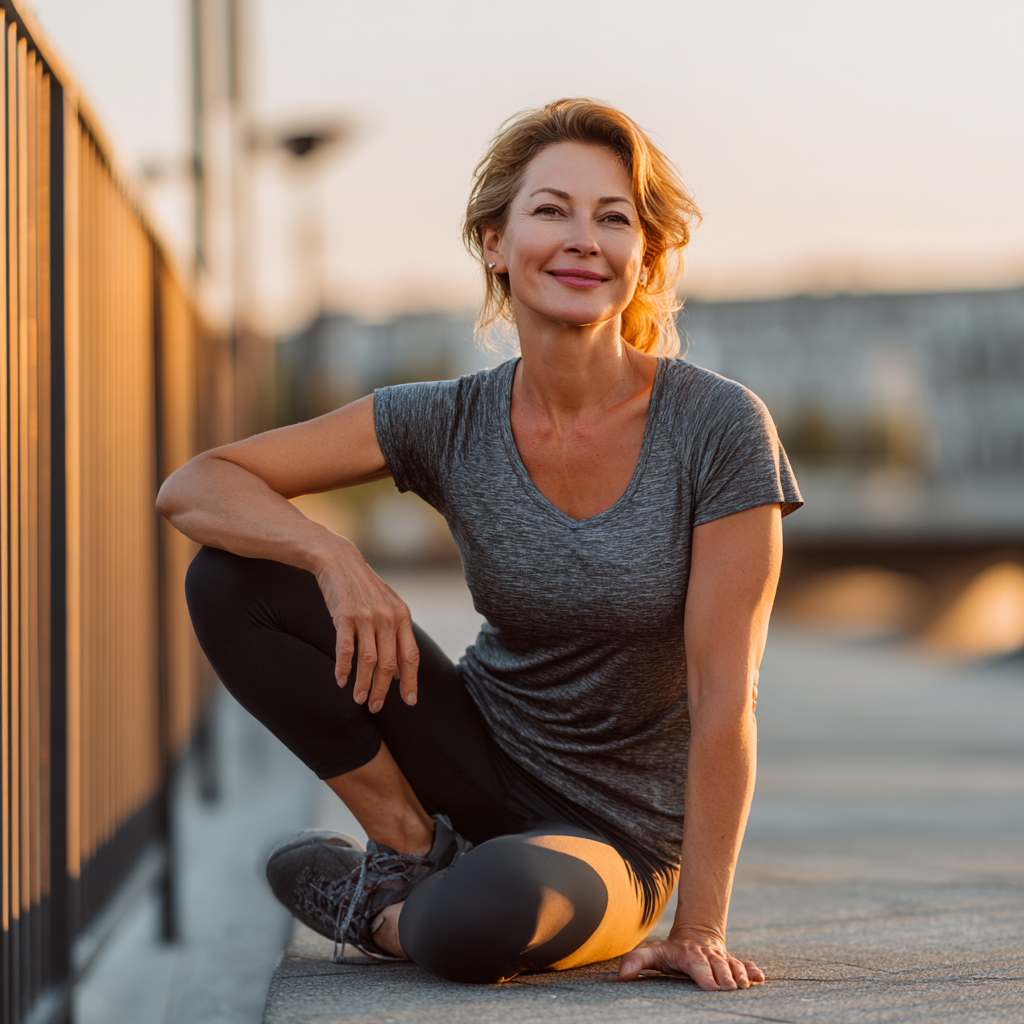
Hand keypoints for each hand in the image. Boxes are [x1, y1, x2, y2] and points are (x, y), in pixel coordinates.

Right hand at [314, 540, 419, 712]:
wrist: (340, 560)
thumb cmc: (365, 588)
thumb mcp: (388, 607)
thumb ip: (397, 636)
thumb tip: (400, 671)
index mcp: (402, 616)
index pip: (411, 655)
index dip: (411, 680)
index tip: (410, 701)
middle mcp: (387, 618)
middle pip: (389, 664)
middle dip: (384, 690)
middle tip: (377, 707)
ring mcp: (366, 617)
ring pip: (369, 661)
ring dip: (364, 684)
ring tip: (360, 700)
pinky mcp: (344, 616)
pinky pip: (345, 649)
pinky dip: (343, 668)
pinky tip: (340, 680)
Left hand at [618, 928, 763, 989]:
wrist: (696, 933)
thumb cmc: (673, 950)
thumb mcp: (654, 953)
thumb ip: (637, 960)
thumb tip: (621, 975)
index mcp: (690, 956)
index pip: (697, 965)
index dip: (704, 974)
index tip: (711, 985)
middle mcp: (708, 957)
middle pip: (719, 967)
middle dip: (725, 977)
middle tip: (730, 989)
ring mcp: (723, 959)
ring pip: (734, 966)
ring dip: (740, 975)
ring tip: (744, 985)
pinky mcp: (734, 962)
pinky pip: (745, 964)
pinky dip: (753, 970)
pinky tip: (759, 978)